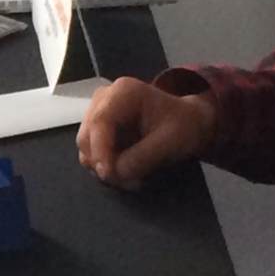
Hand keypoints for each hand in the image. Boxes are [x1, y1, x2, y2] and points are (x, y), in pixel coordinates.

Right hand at [76, 77, 217, 188]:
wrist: (188, 124)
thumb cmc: (183, 127)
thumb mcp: (171, 142)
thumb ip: (142, 157)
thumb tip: (114, 172)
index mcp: (123, 92)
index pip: (100, 122)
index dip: (100, 150)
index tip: (108, 174)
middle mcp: (103, 99)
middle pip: (87, 137)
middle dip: (104, 163)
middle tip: (131, 183)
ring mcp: (97, 114)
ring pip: (86, 149)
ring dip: (106, 168)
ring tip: (135, 179)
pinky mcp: (97, 131)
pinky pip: (92, 154)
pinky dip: (107, 167)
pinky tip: (128, 171)